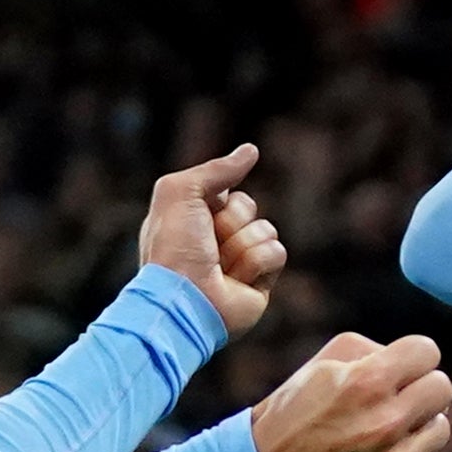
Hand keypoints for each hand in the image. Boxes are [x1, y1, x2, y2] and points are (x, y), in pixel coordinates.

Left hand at [138, 144, 284, 339]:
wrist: (185, 300)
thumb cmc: (174, 247)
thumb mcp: (180, 192)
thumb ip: (216, 169)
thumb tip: (251, 151)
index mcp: (194, 220)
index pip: (226, 191)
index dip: (217, 199)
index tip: (199, 216)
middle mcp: (216, 240)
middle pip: (248, 208)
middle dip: (231, 221)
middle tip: (209, 245)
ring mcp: (239, 262)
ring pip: (266, 230)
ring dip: (242, 245)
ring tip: (220, 267)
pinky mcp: (260, 283)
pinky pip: (277, 253)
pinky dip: (257, 263)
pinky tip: (236, 280)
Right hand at [250, 333, 451, 451]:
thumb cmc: (294, 411)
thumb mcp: (323, 363)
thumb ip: (374, 350)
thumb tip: (413, 361)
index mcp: (368, 382)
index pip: (428, 352)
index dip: (413, 356)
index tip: (402, 366)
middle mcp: (386, 422)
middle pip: (443, 388)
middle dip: (422, 386)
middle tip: (400, 395)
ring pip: (441, 427)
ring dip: (419, 423)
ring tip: (387, 426)